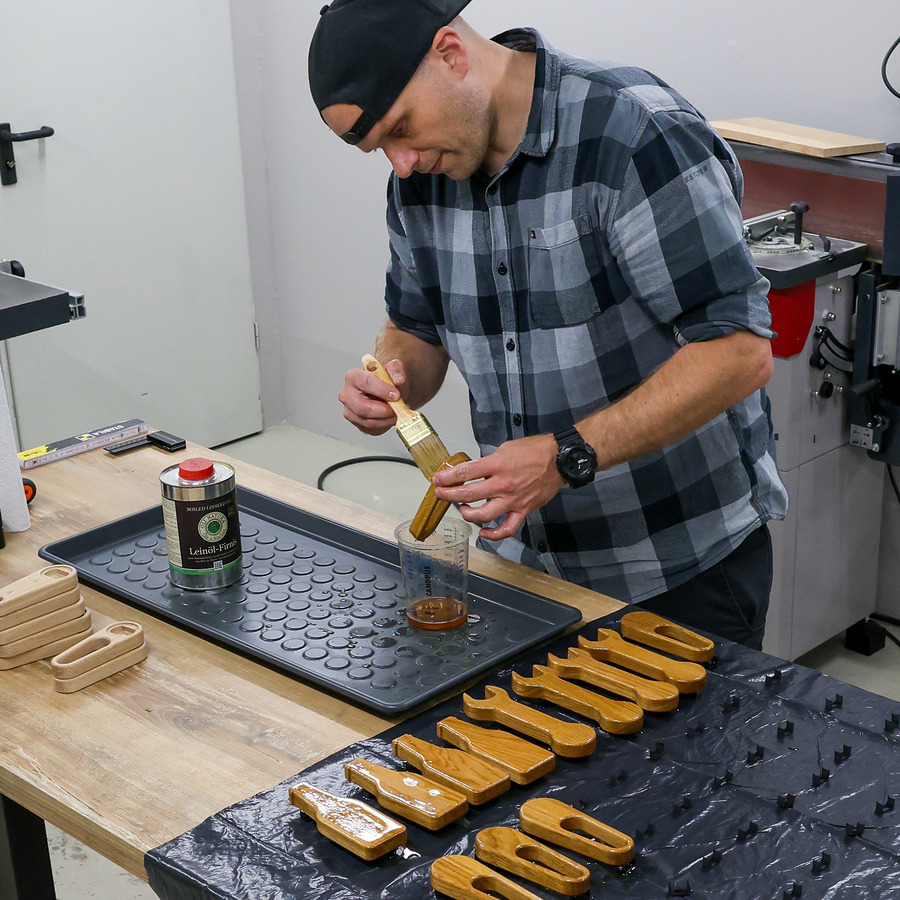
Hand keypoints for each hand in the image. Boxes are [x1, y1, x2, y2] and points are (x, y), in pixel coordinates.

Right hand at [337, 358, 407, 435]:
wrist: (387, 391)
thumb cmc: (386, 380)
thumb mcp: (393, 370)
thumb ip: (396, 370)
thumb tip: (399, 380)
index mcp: (353, 377)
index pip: (365, 383)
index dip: (382, 390)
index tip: (396, 395)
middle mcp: (347, 395)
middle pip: (362, 408)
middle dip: (384, 410)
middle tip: (399, 408)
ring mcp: (350, 411)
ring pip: (369, 422)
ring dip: (387, 419)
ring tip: (398, 411)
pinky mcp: (357, 424)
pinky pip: (372, 430)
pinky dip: (385, 425)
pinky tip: (391, 417)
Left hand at [432, 434, 564, 539]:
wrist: (559, 460)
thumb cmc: (534, 451)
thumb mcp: (505, 448)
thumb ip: (488, 461)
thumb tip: (473, 470)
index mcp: (497, 465)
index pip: (465, 472)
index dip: (447, 477)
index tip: (438, 478)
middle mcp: (503, 484)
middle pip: (468, 494)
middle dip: (448, 494)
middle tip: (440, 493)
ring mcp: (512, 500)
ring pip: (483, 515)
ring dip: (467, 514)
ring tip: (461, 509)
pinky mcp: (522, 510)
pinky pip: (506, 529)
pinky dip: (493, 534)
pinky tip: (483, 531)